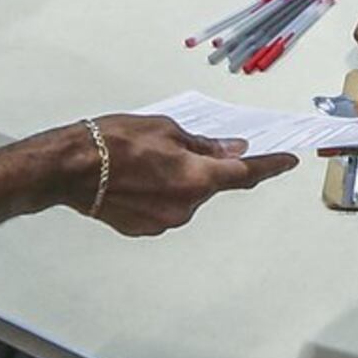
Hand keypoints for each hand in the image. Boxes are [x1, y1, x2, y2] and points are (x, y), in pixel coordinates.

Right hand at [77, 115, 295, 234]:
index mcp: (198, 177)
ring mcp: (167, 221)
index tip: (287, 161)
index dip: (271, 166)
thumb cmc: (113, 142)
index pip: (246, 173)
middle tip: (182, 146)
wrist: (71, 168)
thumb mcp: (167, 129)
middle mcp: (187, 206)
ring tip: (147, 161)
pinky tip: (138, 179)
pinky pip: (167, 208)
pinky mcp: (147, 228)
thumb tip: (230, 151)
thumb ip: (204, 144)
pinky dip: (162, 194)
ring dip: (181, 180)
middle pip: (213, 185)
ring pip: (188, 197)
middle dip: (207, 167)